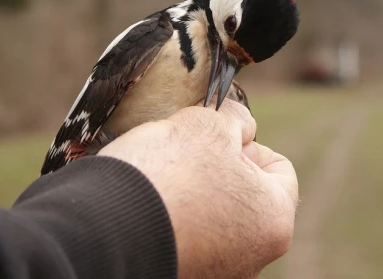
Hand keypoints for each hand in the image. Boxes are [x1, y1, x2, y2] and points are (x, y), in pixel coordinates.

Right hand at [99, 99, 297, 278]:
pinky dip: (173, 216)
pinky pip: (187, 236)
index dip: (246, 140)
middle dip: (218, 166)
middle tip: (185, 149)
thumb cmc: (166, 174)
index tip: (213, 136)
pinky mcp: (183, 273)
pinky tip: (150, 198)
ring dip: (193, 191)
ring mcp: (216, 272)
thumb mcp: (208, 124)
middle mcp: (253, 259)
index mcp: (274, 222)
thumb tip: (240, 124)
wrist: (103, 226)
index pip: (279, 167)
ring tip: (162, 173)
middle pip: (246, 193)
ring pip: (214, 215)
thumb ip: (235, 120)